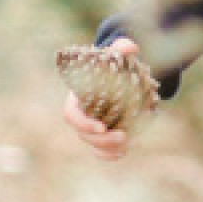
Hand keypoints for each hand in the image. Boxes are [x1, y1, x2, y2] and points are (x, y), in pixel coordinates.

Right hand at [61, 36, 139, 161]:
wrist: (118, 75)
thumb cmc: (111, 64)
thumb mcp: (115, 54)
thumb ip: (120, 48)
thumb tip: (131, 47)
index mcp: (77, 97)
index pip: (71, 115)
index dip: (83, 123)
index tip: (101, 126)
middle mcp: (81, 114)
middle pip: (83, 134)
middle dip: (101, 139)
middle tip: (123, 136)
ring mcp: (90, 126)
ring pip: (92, 144)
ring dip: (108, 148)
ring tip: (127, 144)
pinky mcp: (101, 134)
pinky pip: (100, 150)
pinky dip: (109, 154)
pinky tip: (122, 152)